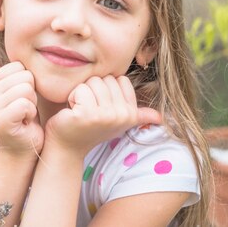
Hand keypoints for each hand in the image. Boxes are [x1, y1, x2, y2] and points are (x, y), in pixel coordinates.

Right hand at [0, 56, 43, 157]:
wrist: (21, 147)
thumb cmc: (21, 117)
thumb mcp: (11, 91)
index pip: (19, 66)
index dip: (26, 82)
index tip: (20, 98)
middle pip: (25, 76)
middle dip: (31, 93)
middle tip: (22, 109)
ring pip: (27, 90)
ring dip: (32, 104)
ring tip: (23, 115)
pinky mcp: (1, 120)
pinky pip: (26, 104)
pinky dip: (30, 114)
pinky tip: (24, 123)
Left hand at [45, 75, 160, 156]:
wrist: (67, 147)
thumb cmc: (90, 129)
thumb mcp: (118, 121)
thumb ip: (139, 115)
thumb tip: (161, 118)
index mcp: (131, 113)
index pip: (120, 79)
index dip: (106, 89)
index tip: (100, 107)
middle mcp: (122, 115)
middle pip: (106, 79)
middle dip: (93, 90)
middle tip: (88, 109)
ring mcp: (106, 116)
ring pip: (93, 81)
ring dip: (81, 94)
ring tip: (81, 110)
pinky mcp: (88, 114)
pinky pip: (80, 89)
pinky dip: (72, 97)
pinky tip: (72, 112)